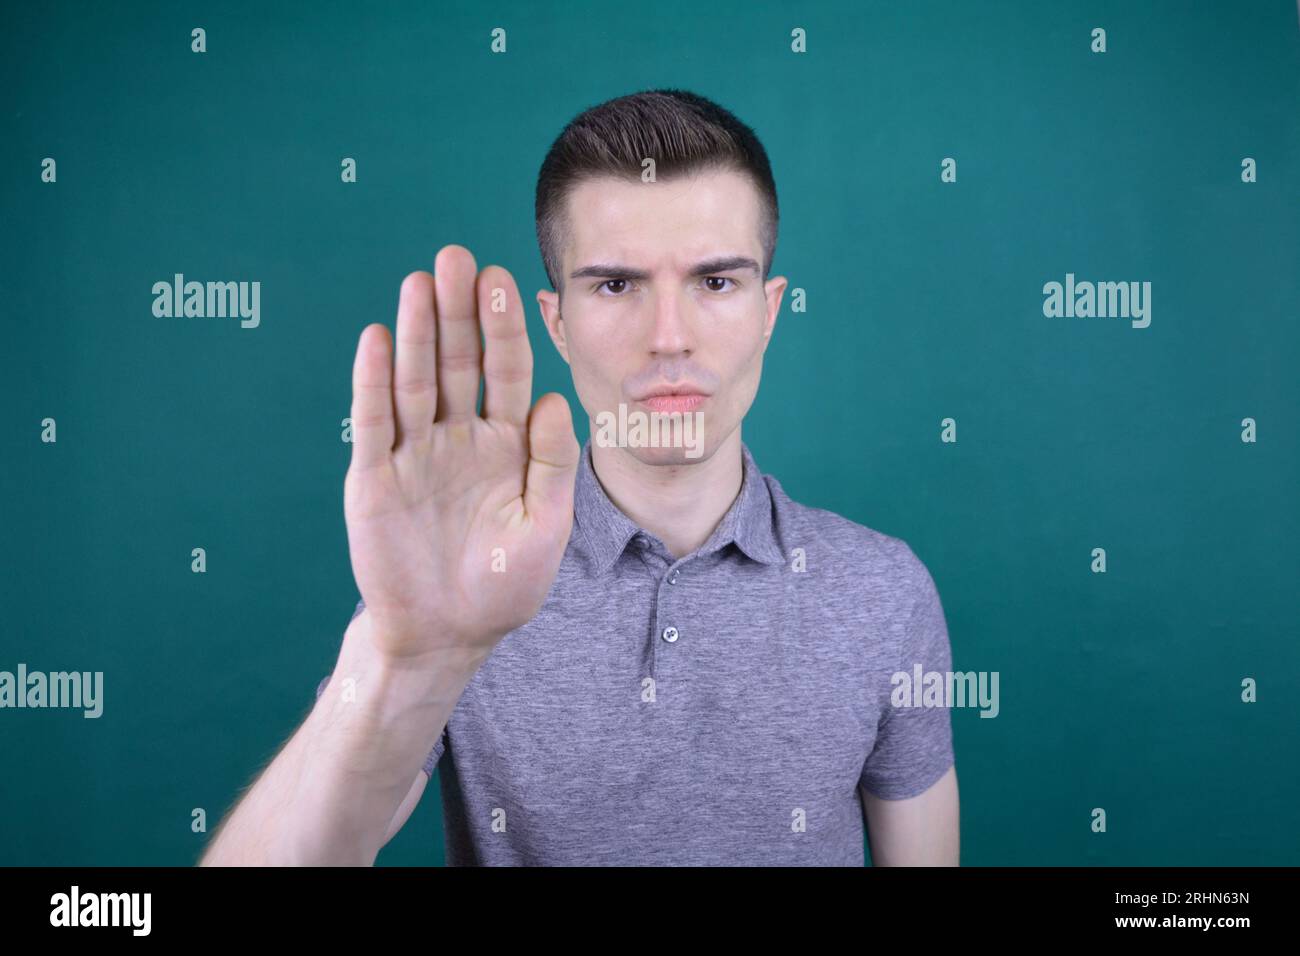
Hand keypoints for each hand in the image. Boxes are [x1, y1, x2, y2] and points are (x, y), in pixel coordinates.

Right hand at [342, 245, 578, 661]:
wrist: (446, 636)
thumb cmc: (501, 587)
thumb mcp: (543, 528)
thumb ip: (552, 466)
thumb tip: (557, 400)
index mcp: (507, 446)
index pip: (508, 374)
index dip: (504, 329)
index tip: (504, 280)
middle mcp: (460, 439)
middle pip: (458, 363)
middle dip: (457, 312)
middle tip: (457, 257)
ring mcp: (415, 454)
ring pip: (415, 381)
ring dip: (416, 333)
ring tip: (420, 282)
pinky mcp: (375, 477)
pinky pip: (375, 422)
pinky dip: (374, 382)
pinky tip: (379, 339)